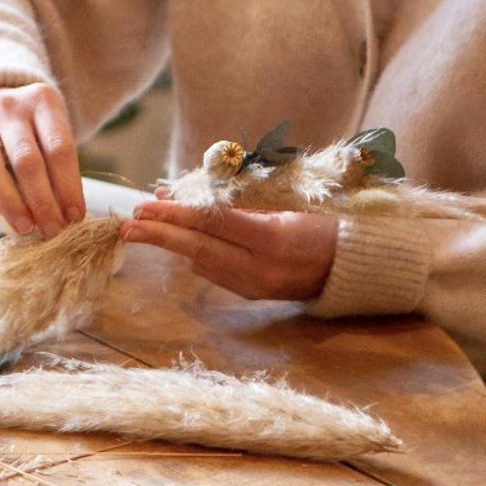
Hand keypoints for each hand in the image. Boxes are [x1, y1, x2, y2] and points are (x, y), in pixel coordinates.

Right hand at [0, 83, 85, 237]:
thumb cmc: (34, 130)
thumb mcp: (52, 133)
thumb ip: (59, 167)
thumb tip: (67, 216)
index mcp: (42, 102)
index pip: (59, 148)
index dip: (69, 186)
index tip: (74, 217)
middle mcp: (8, 107)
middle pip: (26, 159)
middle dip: (41, 201)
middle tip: (51, 231)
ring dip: (9, 202)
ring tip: (24, 227)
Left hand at [120, 196, 339, 300]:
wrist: (358, 264)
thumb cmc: (328, 220)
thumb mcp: (290, 201)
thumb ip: (241, 199)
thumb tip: (190, 192)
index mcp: (273, 239)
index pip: (213, 224)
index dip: (176, 214)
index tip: (145, 204)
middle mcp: (261, 268)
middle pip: (199, 249)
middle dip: (160, 235)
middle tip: (128, 223)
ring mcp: (256, 285)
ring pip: (202, 263)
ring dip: (173, 243)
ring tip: (146, 225)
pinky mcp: (254, 293)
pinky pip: (215, 272)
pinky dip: (195, 253)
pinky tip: (179, 239)